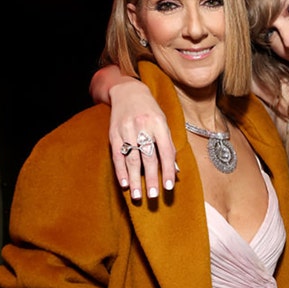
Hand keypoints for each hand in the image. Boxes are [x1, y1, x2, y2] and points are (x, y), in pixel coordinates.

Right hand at [108, 79, 175, 198]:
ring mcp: (126, 130)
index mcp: (159, 124)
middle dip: (151, 178)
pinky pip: (117, 155)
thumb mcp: (164, 123)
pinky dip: (120, 170)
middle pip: (148, 157)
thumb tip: (175, 170)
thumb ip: (168, 146)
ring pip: (131, 158)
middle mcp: (143, 127)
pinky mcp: (113, 134)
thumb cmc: (150, 111)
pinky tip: (124, 183)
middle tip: (153, 196)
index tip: (169, 187)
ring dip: (135, 179)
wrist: (128, 91)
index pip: (166, 151)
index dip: (168, 170)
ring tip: (138, 195)